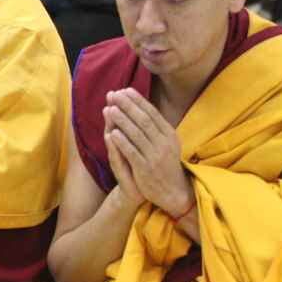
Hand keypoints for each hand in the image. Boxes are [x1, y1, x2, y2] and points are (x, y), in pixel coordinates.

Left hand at [103, 88, 193, 217]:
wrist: (171, 191)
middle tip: (113, 94)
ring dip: (122, 120)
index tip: (124, 90)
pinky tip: (112, 133)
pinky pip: (132, 153)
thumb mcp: (165, 143)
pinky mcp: (145, 169)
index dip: (138, 101)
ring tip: (110, 109)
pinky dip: (122, 142)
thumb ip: (154, 127)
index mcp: (169, 134)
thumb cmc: (163, 163)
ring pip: (137, 134)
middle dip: (128, 106)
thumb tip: (139, 105)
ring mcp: (155, 156)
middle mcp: (164, 143)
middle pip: (144, 120)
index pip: (152, 113)